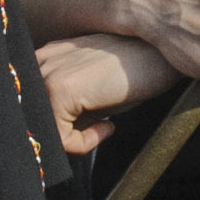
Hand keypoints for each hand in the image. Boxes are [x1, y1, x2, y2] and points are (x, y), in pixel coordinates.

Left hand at [34, 33, 172, 155]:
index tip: (93, 126)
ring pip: (43, 131)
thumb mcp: (95, 88)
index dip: (61, 127)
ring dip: (74, 139)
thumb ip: (68, 105)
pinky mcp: (59, 88)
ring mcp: (48, 73)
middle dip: (65, 134)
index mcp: (48, 57)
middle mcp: (41, 61)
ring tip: (103, 126)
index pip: (34, 108)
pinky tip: (108, 126)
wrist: (164, 55)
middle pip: (35, 120)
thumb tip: (54, 140)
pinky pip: (60, 138)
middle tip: (96, 131)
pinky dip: (84, 144)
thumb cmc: (138, 73)